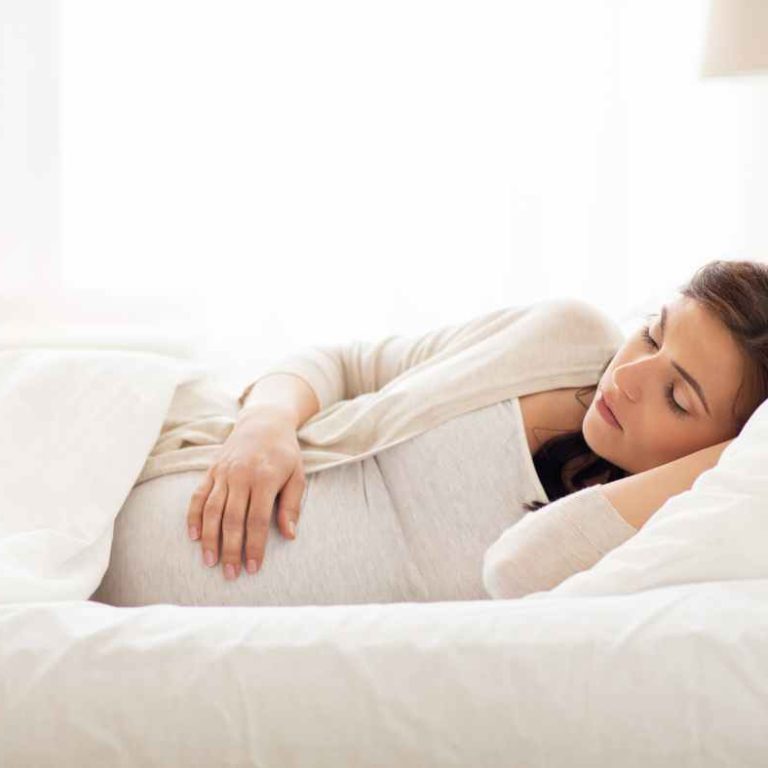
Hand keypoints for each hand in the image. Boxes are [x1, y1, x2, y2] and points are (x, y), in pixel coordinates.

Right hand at [186, 409, 305, 579]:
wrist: (264, 423)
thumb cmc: (285, 453)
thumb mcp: (297, 475)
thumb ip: (292, 505)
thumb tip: (289, 535)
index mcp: (265, 478)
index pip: (257, 520)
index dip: (254, 546)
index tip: (253, 568)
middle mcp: (241, 475)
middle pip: (232, 519)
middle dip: (231, 550)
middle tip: (231, 574)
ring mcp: (223, 472)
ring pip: (212, 510)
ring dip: (209, 539)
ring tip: (210, 562)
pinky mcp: (211, 470)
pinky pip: (198, 496)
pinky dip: (193, 517)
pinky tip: (194, 537)